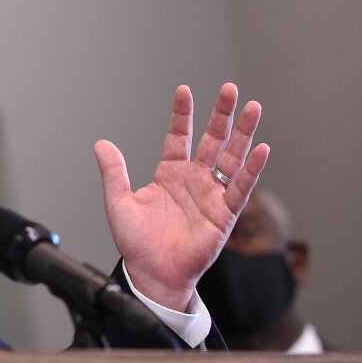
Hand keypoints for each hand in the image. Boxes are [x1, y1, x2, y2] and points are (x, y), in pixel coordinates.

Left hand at [94, 83, 268, 310]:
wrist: (152, 273)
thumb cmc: (136, 243)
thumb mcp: (119, 202)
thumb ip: (114, 172)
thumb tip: (101, 144)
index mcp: (169, 174)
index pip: (178, 137)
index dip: (182, 115)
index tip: (184, 91)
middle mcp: (193, 180)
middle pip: (212, 140)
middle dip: (221, 115)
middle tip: (230, 88)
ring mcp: (211, 195)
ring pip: (231, 158)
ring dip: (243, 134)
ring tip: (253, 109)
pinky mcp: (225, 214)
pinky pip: (240, 188)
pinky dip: (251, 169)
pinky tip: (260, 149)